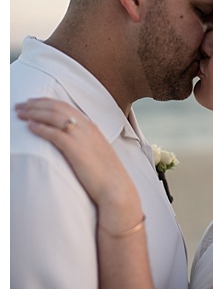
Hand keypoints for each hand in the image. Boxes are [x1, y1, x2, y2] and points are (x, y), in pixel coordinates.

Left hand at [15, 98, 139, 214]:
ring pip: (55, 117)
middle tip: (20, 105)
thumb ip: (87, 140)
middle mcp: (87, 128)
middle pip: (58, 108)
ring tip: (20, 114)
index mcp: (92, 127)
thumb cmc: (106, 173)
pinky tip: (30, 126)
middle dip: (36, 104)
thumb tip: (78, 136)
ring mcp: (82, 137)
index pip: (66, 106)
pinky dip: (41, 128)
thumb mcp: (97, 150)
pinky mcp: (76, 149)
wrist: (115, 186)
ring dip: (34, 113)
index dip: (46, 102)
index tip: (32, 102)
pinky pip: (55, 134)